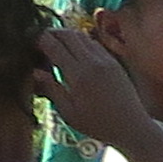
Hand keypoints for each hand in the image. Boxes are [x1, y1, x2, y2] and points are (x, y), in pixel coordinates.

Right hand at [39, 18, 148, 154]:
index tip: (30, 45)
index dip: (39, 40)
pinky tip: (75, 53)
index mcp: (78, 75)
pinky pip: (94, 43)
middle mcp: (93, 62)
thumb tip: (35, 71)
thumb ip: (51, 89)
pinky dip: (80, 41)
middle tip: (41, 42)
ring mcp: (106, 60)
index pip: (54, 45)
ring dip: (66, 35)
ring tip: (56, 46)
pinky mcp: (114, 61)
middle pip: (67, 34)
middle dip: (51, 33)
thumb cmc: (97, 125)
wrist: (132, 128)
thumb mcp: (69, 112)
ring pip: (81, 35)